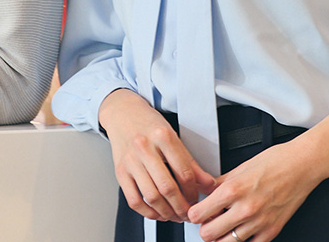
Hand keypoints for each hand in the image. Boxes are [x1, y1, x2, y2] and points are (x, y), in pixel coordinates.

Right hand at [97, 88, 215, 222]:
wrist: (122, 113)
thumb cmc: (149, 124)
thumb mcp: (173, 137)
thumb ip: (191, 163)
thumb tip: (208, 184)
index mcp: (162, 136)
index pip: (184, 173)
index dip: (194, 192)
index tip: (197, 199)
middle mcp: (144, 147)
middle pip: (167, 188)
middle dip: (181, 207)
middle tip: (188, 213)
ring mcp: (130, 160)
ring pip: (151, 197)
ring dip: (167, 213)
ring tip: (175, 215)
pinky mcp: (120, 171)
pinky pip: (133, 200)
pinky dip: (147, 212)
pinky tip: (157, 213)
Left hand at [186, 138, 322, 241]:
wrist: (301, 166)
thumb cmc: (274, 162)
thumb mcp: (239, 168)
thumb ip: (218, 182)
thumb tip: (203, 191)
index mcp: (232, 190)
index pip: (199, 214)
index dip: (193, 214)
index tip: (195, 212)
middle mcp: (244, 209)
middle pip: (208, 234)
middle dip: (204, 228)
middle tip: (207, 221)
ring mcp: (258, 223)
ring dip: (221, 237)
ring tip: (223, 227)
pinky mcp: (271, 231)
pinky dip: (242, 241)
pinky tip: (240, 232)